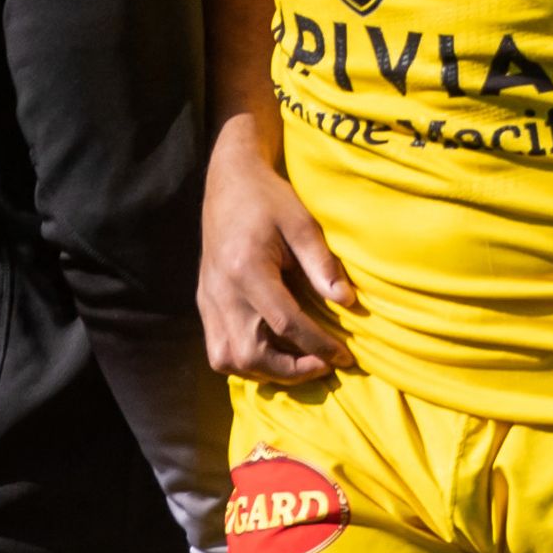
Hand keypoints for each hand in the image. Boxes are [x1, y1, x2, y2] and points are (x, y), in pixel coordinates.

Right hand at [199, 122, 355, 380]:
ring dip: (265, 371)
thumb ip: (322, 265)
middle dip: (290, 370)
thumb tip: (347, 303)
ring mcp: (208, 299)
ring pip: (228, 360)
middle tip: (323, 364)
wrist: (229, 181)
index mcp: (247, 269)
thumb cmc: (269, 199)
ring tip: (299, 362)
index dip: (319, 346)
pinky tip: (271, 352)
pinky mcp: (205, 302)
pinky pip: (218, 349)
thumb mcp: (303, 223)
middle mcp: (221, 291)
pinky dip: (245, 362)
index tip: (345, 356)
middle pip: (250, 354)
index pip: (285, 323)